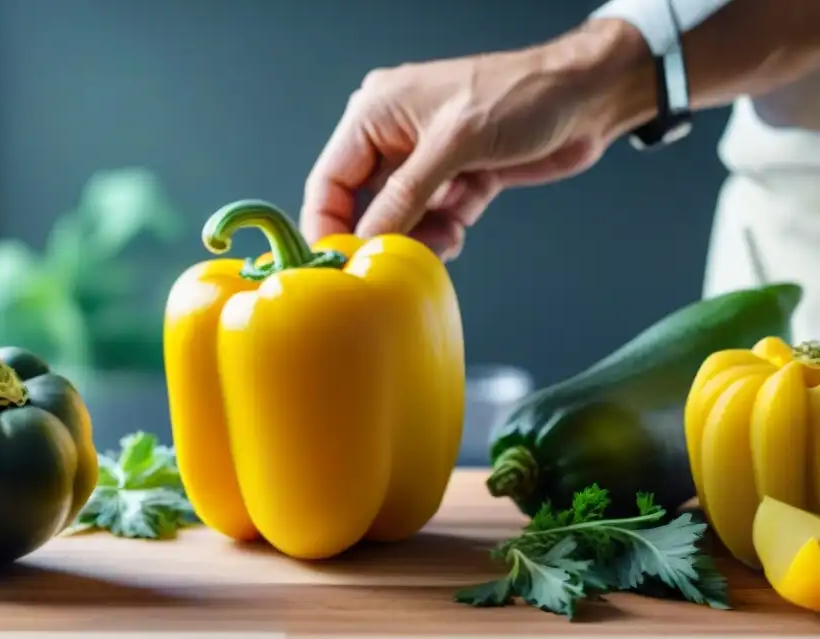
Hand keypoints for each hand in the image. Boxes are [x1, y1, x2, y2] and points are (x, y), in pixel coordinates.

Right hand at [300, 19, 652, 260]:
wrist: (588, 98)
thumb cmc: (522, 95)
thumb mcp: (453, 144)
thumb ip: (403, 197)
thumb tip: (364, 240)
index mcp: (374, 114)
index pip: (329, 181)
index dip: (329, 226)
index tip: (340, 264)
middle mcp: (393, 138)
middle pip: (363, 206)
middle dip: (380, 236)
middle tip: (394, 262)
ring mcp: (425, 161)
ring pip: (399, 219)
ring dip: (417, 238)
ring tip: (443, 240)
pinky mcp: (456, 180)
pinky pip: (433, 220)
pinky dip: (443, 233)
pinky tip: (458, 229)